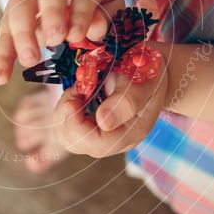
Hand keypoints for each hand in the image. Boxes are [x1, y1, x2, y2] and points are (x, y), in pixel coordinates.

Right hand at [0, 0, 124, 84]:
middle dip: (51, 14)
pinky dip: (2, 54)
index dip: (81, 13)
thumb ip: (105, 18)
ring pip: (20, 5)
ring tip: (30, 60)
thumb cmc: (96, 3)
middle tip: (54, 41)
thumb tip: (95, 30)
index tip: (78, 36)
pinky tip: (1, 77)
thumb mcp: (109, 7)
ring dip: (22, 33)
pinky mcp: (13, 12)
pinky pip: (4, 30)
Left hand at [52, 44, 169, 157]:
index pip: (96, 143)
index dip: (77, 124)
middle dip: (66, 116)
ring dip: (63, 112)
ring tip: (78, 90)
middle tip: (76, 89)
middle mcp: (114, 140)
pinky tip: (77, 94)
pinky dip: (64, 109)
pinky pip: (65, 126)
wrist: (150, 70)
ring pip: (66, 136)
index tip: (75, 96)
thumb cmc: (149, 73)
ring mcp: (101, 134)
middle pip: (76, 143)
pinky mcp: (90, 126)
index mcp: (131, 133)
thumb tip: (103, 122)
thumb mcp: (143, 81)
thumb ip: (127, 102)